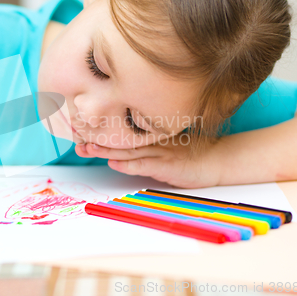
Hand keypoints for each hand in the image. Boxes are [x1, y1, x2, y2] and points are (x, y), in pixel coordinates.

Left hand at [75, 136, 221, 188]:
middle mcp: (153, 140)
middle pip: (121, 140)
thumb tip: (118, 152)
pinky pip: (147, 164)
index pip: (122, 132)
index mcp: (151, 135)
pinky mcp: (169, 165)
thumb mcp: (165, 145)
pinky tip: (115, 164)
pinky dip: (130, 165)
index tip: (82, 131)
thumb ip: (144, 146)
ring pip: (130, 150)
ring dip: (107, 150)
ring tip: (88, 148)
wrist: (219, 159)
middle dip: (97, 141)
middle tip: (77, 139)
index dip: (101, 132)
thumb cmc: (190, 154)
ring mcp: (161, 151)